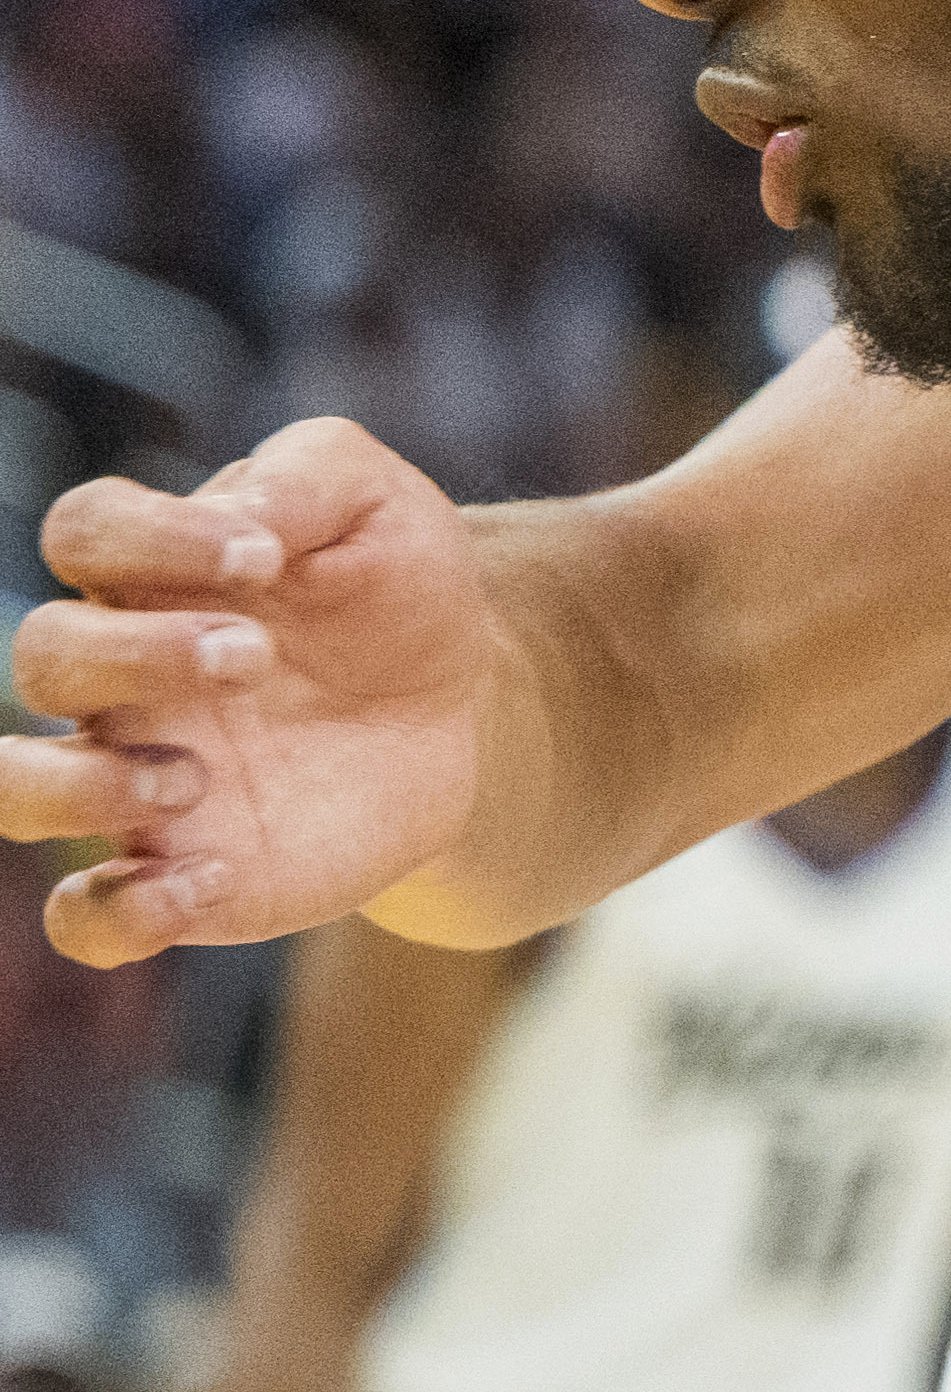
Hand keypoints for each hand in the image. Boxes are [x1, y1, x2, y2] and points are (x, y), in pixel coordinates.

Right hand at [8, 423, 489, 966]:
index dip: (151, 536)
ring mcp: (138, 775)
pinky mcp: (182, 869)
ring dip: (77, 787)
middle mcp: (123, 675)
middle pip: (45, 654)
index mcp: (155, 573)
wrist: (464, 713)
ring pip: (14, 789)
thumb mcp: (381, 507)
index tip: (264, 556)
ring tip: (191, 778)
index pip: (83, 530)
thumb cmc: (401, 593)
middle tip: (256, 658)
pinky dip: (121, 912)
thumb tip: (239, 518)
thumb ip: (308, 475)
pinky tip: (211, 882)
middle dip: (137, 655)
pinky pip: (89, 916)